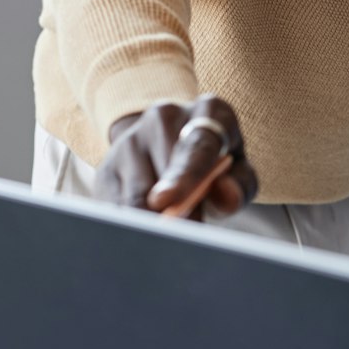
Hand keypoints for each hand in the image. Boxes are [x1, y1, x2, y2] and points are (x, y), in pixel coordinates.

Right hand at [96, 95, 257, 218]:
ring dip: (150, 220)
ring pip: (135, 192)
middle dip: (170, 211)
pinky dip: (131, 223)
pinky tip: (145, 227)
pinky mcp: (109, 164)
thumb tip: (226, 193)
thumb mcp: (237, 170)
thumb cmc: (215, 162)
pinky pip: (115, 203)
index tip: (167, 201)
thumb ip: (240, 184)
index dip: (183, 175)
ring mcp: (132, 137)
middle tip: (181, 238)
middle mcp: (166, 116)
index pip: (197, 145)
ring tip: (167, 234)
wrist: (173, 145)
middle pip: (160, 171)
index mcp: (210, 111)